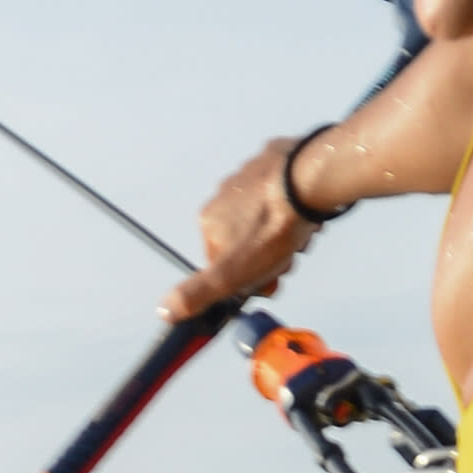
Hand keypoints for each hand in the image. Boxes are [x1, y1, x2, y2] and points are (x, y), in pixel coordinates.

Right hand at [187, 131, 326, 310]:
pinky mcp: (276, 162)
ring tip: (299, 235)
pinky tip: (306, 213)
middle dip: (268, 255)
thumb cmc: (271, 227)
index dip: (247, 278)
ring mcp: (250, 175)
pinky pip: (284, 193)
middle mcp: (224, 195)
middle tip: (287, 258)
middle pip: (246, 239)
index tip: (267, 282)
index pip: (222, 262)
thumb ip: (198, 293)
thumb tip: (165, 310)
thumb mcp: (231, 274)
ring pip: (267, 218)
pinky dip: (295, 206)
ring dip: (284, 232)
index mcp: (209, 220)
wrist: (307, 183)